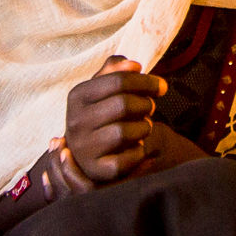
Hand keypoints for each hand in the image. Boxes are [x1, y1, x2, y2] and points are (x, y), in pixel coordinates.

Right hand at [61, 58, 204, 184]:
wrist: (90, 153)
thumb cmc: (104, 113)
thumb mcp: (103, 88)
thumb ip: (116, 71)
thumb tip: (133, 65)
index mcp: (77, 95)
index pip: (118, 80)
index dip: (146, 81)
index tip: (161, 86)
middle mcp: (74, 121)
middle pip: (124, 104)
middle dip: (146, 105)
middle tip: (150, 108)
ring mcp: (83, 148)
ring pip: (126, 132)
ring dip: (144, 127)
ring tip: (143, 126)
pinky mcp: (97, 170)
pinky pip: (128, 158)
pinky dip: (139, 151)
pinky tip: (137, 146)